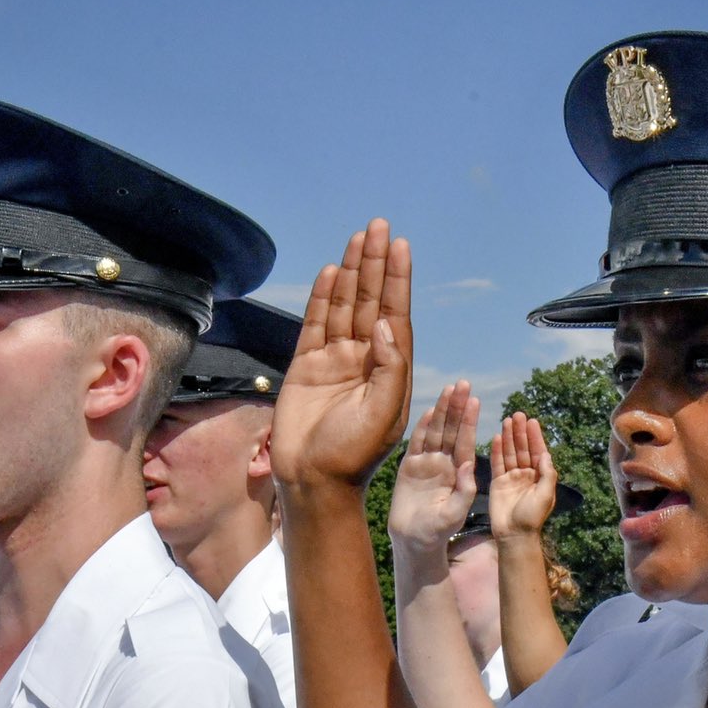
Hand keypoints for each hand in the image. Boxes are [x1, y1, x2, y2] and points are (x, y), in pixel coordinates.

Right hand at [271, 219, 413, 493]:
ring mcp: (336, 361)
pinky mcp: (306, 367)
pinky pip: (316, 324)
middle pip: (371, 302)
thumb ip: (390, 369)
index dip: (397, 280)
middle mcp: (365, 360)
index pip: (396, 315)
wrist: (313, 481)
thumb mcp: (384, 415)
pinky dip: (323, 298)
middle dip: (375, 265)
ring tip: (359, 238)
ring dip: (352, 273)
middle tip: (379, 227)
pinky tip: (331, 273)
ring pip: (345, 307)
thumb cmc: (353, 455)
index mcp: (390, 371)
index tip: (400, 247)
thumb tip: (388, 325)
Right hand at [387, 384, 479, 549]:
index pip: (465, 442)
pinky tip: (429, 410)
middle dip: (457, 407)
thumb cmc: (438, 531)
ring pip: (435, 432)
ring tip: (449, 389)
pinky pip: (416, 443)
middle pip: (451, 430)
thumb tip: (468, 463)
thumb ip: (464, 490)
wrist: (414, 540)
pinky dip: (421, 427)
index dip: (469, 421)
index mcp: (458, 473)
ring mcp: (427, 464)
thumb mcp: (455, 513)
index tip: (474, 400)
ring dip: (442, 410)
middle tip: (463, 384)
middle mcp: (444, 464)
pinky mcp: (409, 467)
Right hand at [488, 413, 557, 538]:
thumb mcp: (546, 495)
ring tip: (507, 420)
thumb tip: (545, 453)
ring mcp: (511, 478)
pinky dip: (497, 451)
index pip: (538, 452)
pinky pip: (497, 464)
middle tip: (518, 415)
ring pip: (510, 453)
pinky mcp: (498, 483)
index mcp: (540, 477)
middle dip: (521, 432)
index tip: (532, 421)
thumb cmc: (532, 517)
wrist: (514, 535)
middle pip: (523, 449)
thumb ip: (547, 474)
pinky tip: (496, 437)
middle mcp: (526, 474)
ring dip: (509, 437)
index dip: (535, 437)